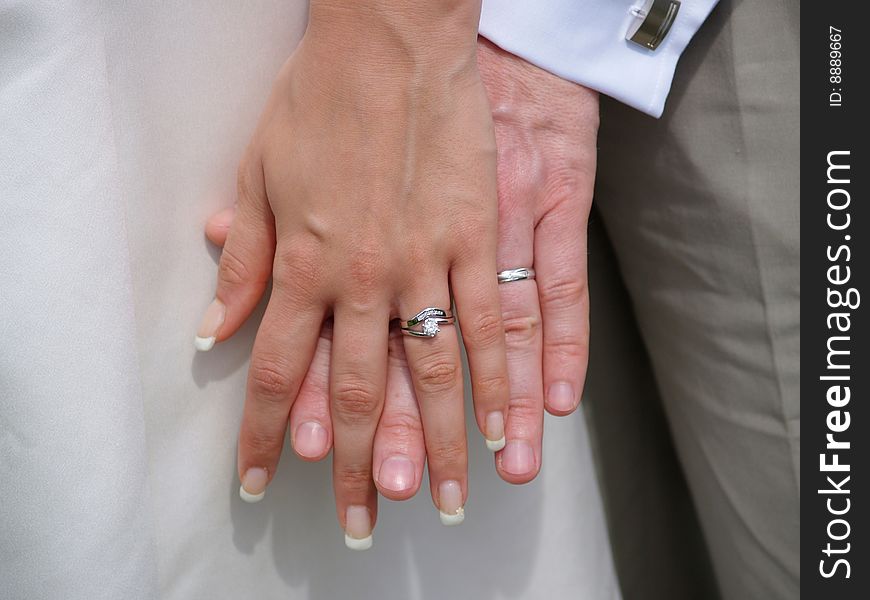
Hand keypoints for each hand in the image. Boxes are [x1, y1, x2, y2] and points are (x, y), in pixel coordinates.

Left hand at [204, 36, 597, 498]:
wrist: (390, 44)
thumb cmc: (320, 101)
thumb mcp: (260, 175)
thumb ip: (245, 263)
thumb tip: (216, 329)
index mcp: (305, 264)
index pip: (280, 372)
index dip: (267, 434)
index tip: (261, 481)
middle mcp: (364, 277)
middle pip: (357, 394)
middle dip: (355, 468)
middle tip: (363, 523)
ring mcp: (426, 262)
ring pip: (431, 374)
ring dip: (433, 444)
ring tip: (441, 501)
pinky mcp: (478, 240)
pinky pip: (491, 324)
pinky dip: (496, 381)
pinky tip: (502, 426)